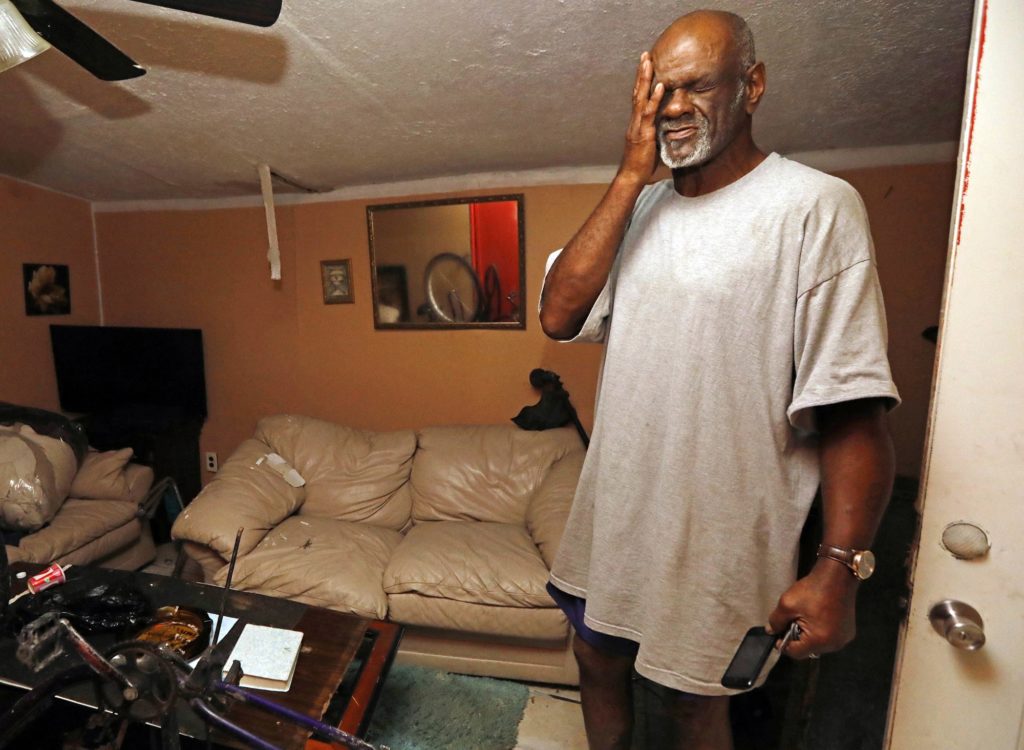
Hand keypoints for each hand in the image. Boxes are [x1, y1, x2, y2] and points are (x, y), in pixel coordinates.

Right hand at [618, 51, 663, 185]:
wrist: (631, 178)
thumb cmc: (642, 166)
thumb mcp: (653, 146)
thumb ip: (659, 135)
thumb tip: (670, 131)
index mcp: (637, 123)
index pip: (639, 98)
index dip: (642, 82)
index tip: (646, 66)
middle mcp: (635, 121)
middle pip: (637, 92)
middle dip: (641, 73)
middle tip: (646, 55)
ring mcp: (638, 126)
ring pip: (641, 98)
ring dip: (645, 79)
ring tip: (649, 61)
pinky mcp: (643, 133)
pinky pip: (649, 113)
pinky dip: (654, 98)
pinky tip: (659, 86)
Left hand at [767, 561, 858, 659]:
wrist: (837, 576)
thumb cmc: (814, 590)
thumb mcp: (787, 604)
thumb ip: (776, 621)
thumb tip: (771, 631)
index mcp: (819, 640)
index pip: (796, 653)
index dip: (784, 644)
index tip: (779, 633)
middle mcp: (834, 644)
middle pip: (808, 649)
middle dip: (798, 638)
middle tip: (794, 620)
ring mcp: (843, 638)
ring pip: (819, 644)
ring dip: (810, 634)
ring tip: (806, 616)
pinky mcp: (848, 631)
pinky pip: (829, 637)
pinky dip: (821, 630)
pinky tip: (818, 615)